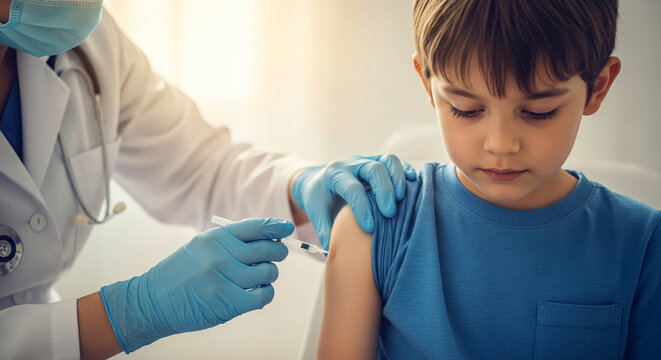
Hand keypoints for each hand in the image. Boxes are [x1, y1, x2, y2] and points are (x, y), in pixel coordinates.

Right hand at [100, 218, 291, 352]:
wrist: (153, 301)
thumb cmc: (182, 272)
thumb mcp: (201, 246)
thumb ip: (231, 241)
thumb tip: (269, 237)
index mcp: (216, 238)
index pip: (256, 227)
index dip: (276, 227)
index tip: (287, 228)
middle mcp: (221, 255)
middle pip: (269, 249)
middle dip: (278, 252)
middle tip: (276, 256)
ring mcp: (225, 279)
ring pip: (269, 272)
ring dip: (269, 274)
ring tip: (258, 276)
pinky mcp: (228, 303)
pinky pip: (264, 295)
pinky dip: (265, 293)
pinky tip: (257, 291)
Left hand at [291, 154, 415, 249]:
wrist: (319, 181)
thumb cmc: (319, 201)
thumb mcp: (317, 215)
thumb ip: (326, 233)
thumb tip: (337, 254)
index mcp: (334, 175)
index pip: (352, 188)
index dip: (362, 208)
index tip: (369, 228)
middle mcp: (351, 164)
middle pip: (373, 169)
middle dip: (384, 191)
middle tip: (389, 213)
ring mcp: (367, 161)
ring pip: (388, 161)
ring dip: (398, 179)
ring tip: (403, 200)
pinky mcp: (379, 162)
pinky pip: (396, 163)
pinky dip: (406, 172)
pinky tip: (413, 185)